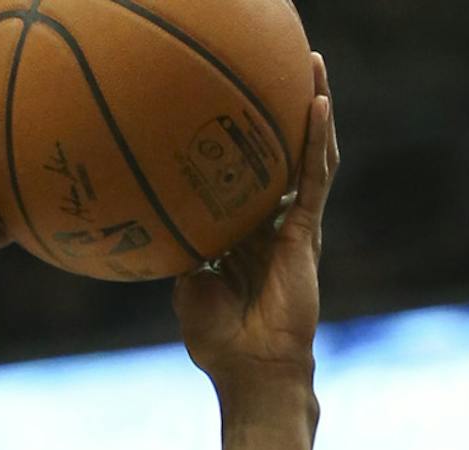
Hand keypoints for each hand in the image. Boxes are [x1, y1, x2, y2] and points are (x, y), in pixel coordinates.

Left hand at [173, 54, 337, 394]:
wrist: (250, 369)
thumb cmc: (216, 338)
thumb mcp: (185, 282)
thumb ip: (178, 246)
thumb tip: (152, 213)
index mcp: (243, 232)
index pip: (244, 173)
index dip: (241, 138)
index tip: (225, 99)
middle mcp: (271, 222)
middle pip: (281, 153)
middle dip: (283, 109)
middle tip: (281, 61)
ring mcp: (293, 225)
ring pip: (307, 155)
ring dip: (311, 109)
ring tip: (310, 65)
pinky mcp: (306, 233)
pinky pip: (313, 178)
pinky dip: (316, 140)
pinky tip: (317, 103)